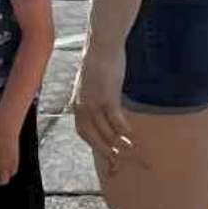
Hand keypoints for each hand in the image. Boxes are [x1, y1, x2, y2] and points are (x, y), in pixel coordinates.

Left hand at [72, 40, 131, 168]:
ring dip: (118, 143)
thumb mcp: (90, 85)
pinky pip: (115, 119)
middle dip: (106, 151)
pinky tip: (131, 134)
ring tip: (130, 150)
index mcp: (76, 105)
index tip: (107, 157)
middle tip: (118, 163)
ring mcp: (93, 103)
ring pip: (106, 131)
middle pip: (93, 138)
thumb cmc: (99, 62)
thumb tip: (101, 111)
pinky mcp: (106, 97)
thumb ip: (92, 99)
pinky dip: (123, 129)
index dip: (96, 146)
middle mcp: (81, 107)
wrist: (102, 45)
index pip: (84, 133)